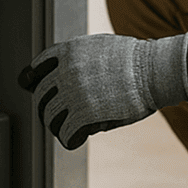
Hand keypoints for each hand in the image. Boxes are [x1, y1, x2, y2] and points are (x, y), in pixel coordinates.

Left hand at [18, 33, 187, 149]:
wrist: (155, 69)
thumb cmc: (135, 60)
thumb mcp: (101, 47)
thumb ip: (80, 59)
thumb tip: (67, 81)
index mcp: (68, 51)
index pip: (36, 68)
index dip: (33, 81)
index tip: (33, 89)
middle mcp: (66, 71)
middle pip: (41, 96)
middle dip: (46, 108)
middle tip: (55, 117)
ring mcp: (73, 93)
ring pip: (50, 117)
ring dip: (56, 126)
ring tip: (66, 130)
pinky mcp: (84, 114)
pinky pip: (65, 133)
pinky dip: (69, 139)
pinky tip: (75, 140)